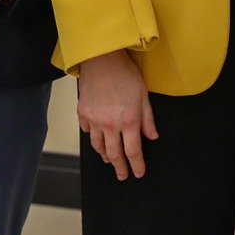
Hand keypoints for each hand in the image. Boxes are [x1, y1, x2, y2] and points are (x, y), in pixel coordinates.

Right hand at [77, 50, 157, 179]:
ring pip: (98, 146)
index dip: (136, 165)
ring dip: (105, 156)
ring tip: (110, 160)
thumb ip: (148, 119)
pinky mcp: (82, 113)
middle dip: (120, 168)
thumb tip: (152, 136)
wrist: (101, 58)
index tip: (138, 173)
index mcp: (129, 120)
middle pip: (114, 155)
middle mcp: (110, 124)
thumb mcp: (144, 95)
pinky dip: (94, 139)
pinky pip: (87, 132)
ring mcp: (94, 120)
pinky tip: (98, 139)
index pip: (133, 151)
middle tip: (123, 175)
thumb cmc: (124, 73)